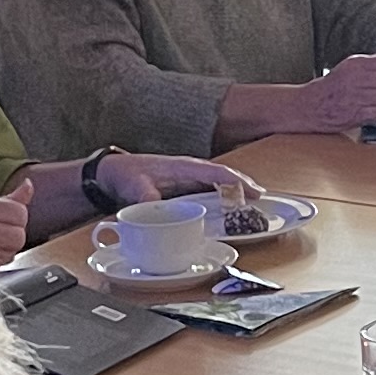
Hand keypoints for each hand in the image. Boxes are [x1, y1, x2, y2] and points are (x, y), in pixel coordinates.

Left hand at [107, 152, 256, 206]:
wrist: (113, 172)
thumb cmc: (126, 174)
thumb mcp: (135, 186)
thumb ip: (146, 197)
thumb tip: (156, 207)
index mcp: (182, 167)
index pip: (216, 171)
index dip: (236, 181)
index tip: (251, 191)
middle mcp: (190, 170)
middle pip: (223, 175)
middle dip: (244, 184)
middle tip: (262, 198)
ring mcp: (188, 177)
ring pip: (218, 181)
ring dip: (236, 189)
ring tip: (254, 202)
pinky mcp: (184, 186)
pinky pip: (209, 189)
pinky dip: (223, 195)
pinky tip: (230, 206)